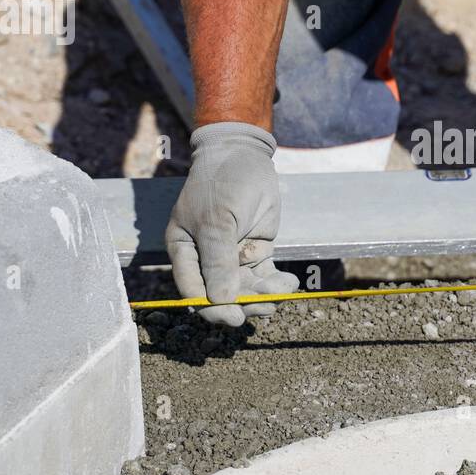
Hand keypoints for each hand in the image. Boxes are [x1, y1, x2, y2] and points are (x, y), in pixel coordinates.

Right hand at [165, 123, 298, 325]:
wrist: (245, 156)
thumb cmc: (222, 184)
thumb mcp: (217, 221)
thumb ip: (218, 261)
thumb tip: (222, 301)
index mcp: (185, 253)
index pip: (195, 292)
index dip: (213, 309)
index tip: (235, 318)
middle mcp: (206, 259)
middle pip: (224, 295)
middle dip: (246, 303)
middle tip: (268, 305)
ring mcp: (233, 257)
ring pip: (247, 289)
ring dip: (264, 295)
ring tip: (282, 290)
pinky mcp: (256, 251)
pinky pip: (265, 276)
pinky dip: (277, 284)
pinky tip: (290, 283)